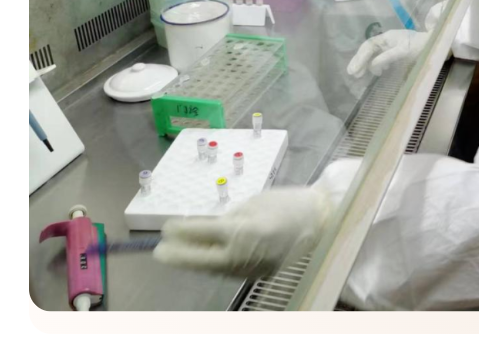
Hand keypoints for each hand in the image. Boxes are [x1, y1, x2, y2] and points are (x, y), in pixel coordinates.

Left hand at [153, 187, 332, 278]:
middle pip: (202, 260)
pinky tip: (205, 258)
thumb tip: (204, 230)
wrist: (319, 221)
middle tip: (159, 251)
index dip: (181, 231)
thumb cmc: (285, 203)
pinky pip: (229, 271)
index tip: (166, 228)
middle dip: (178, 256)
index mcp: (242, 231)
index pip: (201, 234)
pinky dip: (213, 265)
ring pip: (214, 269)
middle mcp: (244, 255)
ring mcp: (251, 269)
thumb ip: (227, 219)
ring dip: (194, 262)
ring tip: (177, 255)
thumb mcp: (252, 204)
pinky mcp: (258, 276)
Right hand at [347, 30, 429, 77]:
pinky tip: (377, 73)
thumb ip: (388, 57)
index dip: (360, 58)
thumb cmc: (420, 46)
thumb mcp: (404, 51)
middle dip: (359, 61)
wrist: (436, 44)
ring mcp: (391, 45)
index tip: (354, 70)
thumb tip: (372, 65)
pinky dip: (376, 64)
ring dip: (366, 63)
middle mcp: (387, 40)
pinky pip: (381, 57)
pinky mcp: (397, 51)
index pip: (369, 46)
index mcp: (387, 37)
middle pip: (369, 49)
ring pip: (374, 53)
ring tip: (360, 75)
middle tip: (352, 73)